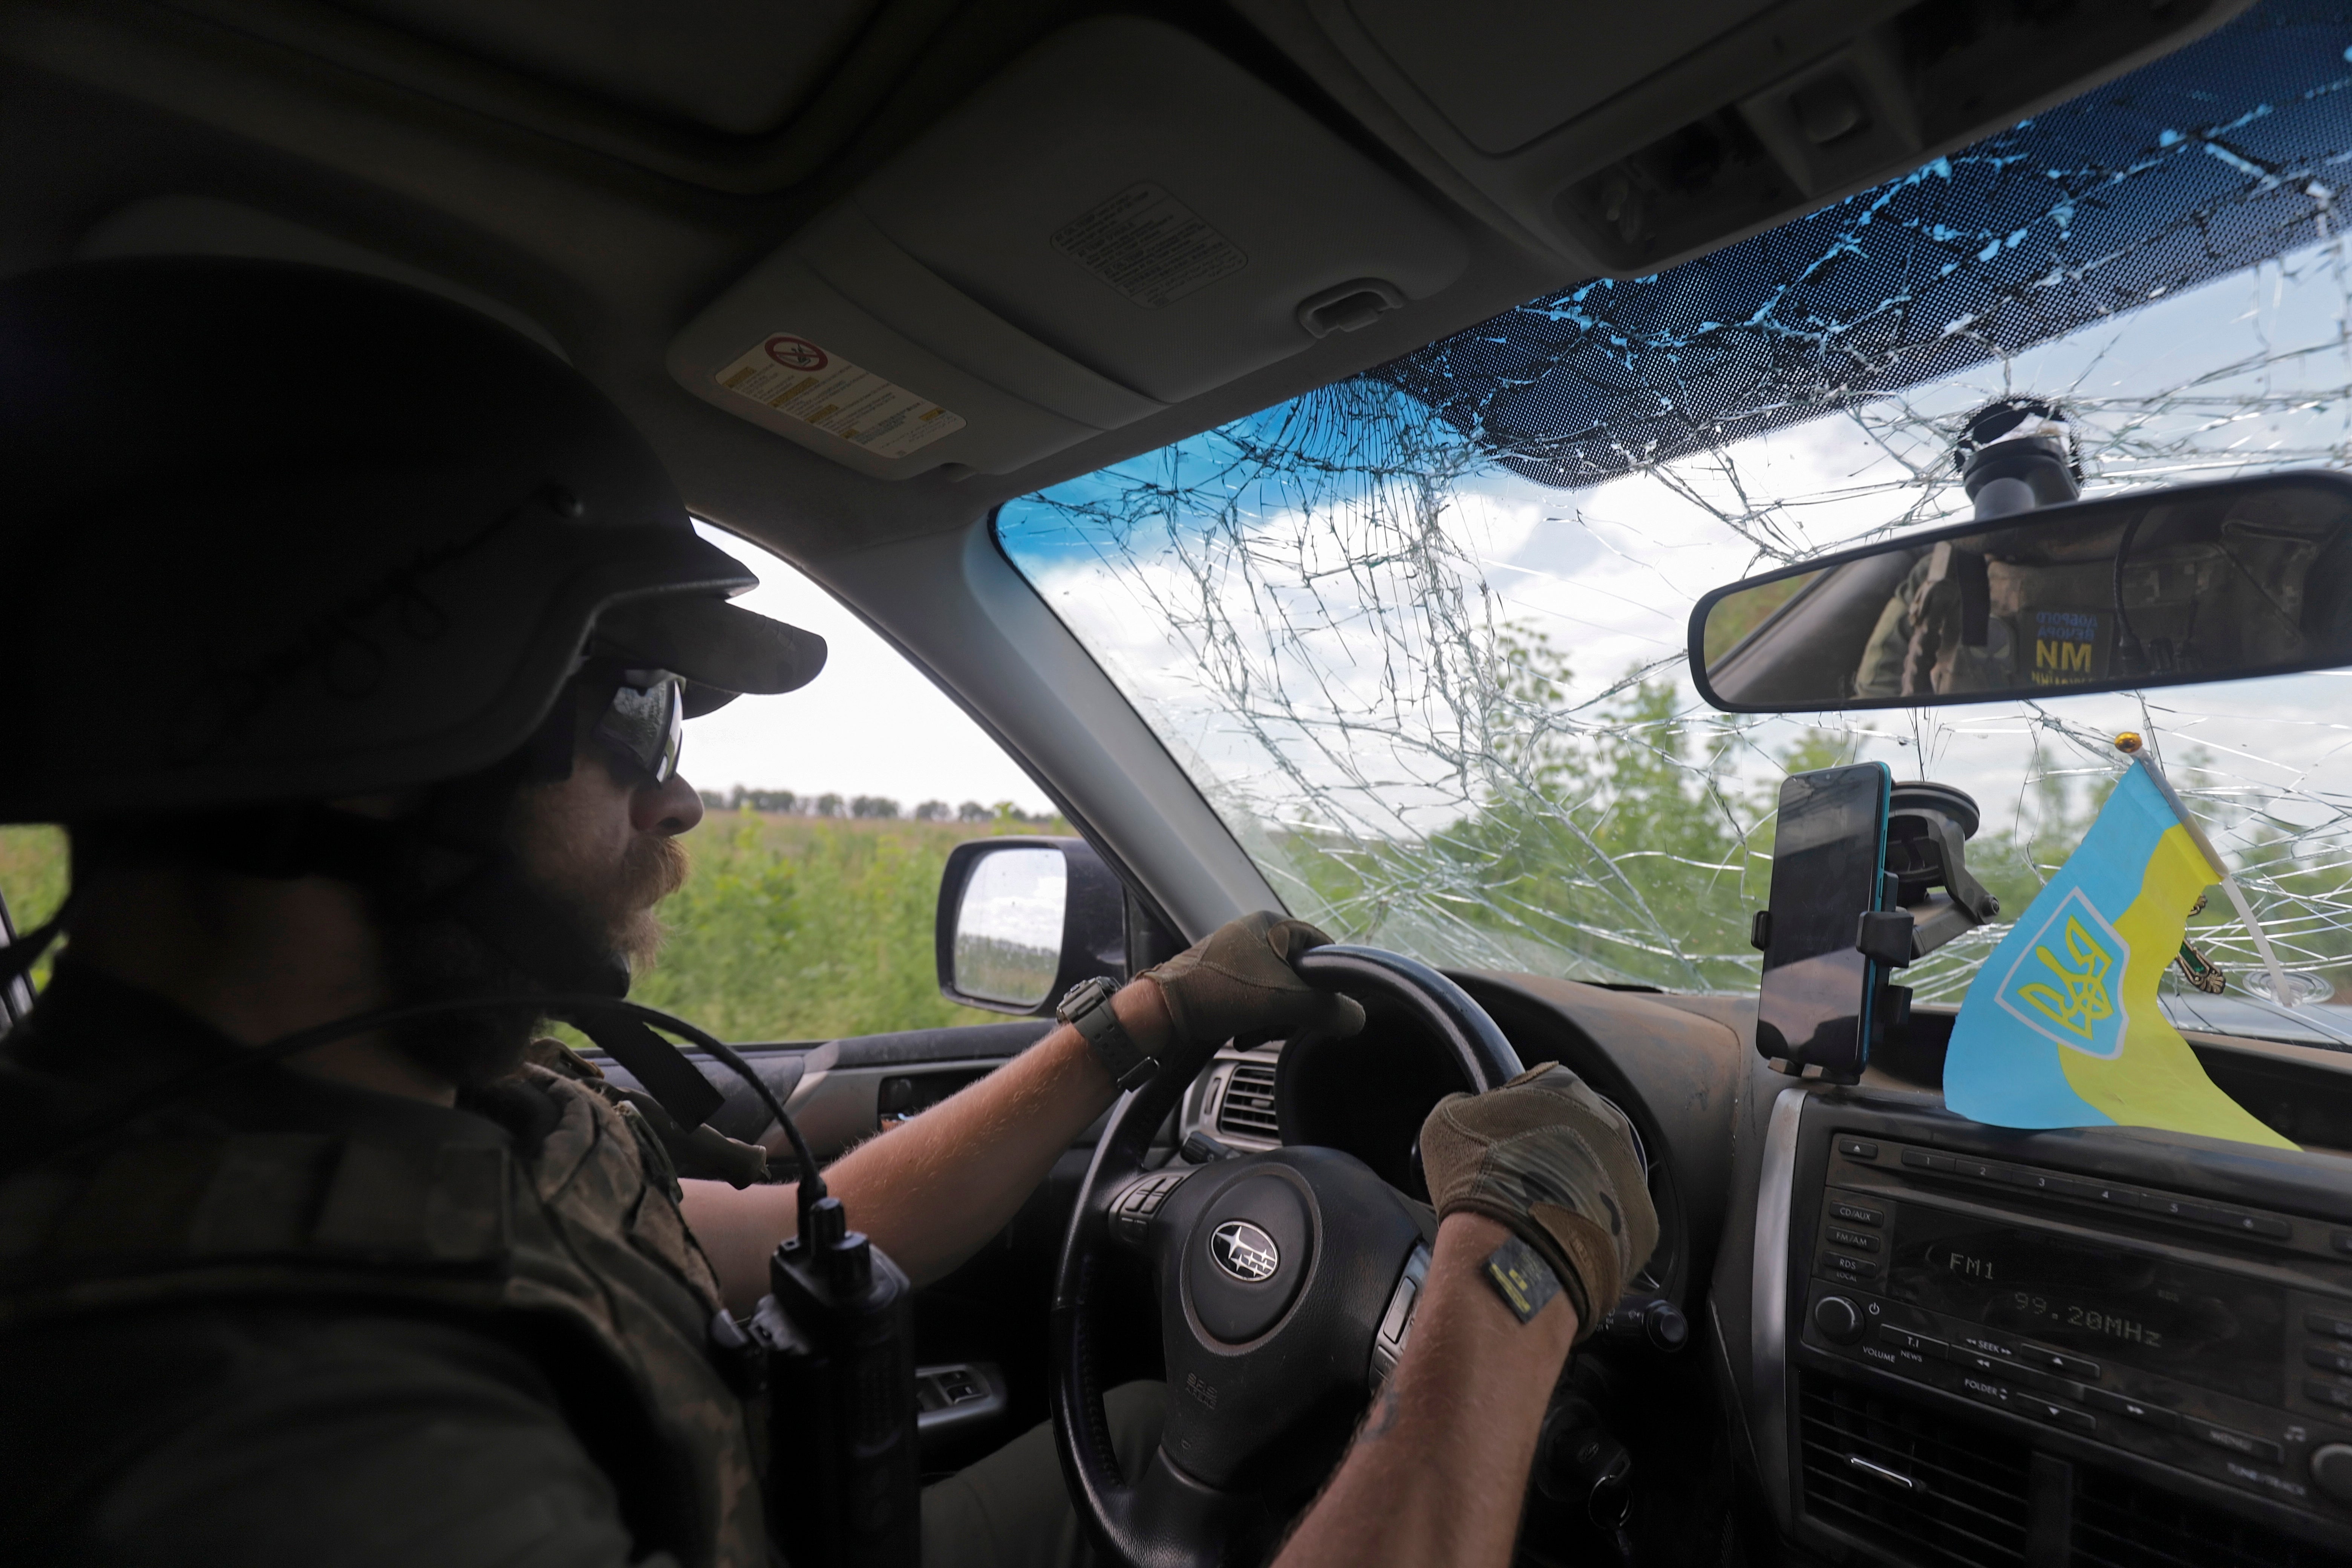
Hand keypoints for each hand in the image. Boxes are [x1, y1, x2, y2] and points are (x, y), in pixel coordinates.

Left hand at [1142, 911, 1366, 1062]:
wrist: (1160, 1013)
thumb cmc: (1220, 993)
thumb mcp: (1284, 1001)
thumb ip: (1327, 1009)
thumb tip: (1357, 1018)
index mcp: (1270, 924)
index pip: (1321, 947)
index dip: (1331, 979)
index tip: (1331, 1006)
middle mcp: (1252, 935)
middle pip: (1300, 976)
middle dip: (1295, 1007)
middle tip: (1285, 1023)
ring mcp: (1234, 958)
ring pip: (1277, 993)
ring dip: (1273, 1019)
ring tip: (1256, 1031)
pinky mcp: (1220, 981)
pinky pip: (1254, 1001)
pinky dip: (1253, 1021)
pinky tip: (1242, 1034)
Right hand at [1417, 1064, 1656, 1337]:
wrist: (1511, 1252)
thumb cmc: (1479, 1181)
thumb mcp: (1445, 1121)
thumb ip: (1462, 1102)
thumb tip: (1467, 1107)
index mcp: (1562, 1085)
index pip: (1537, 1087)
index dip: (1510, 1116)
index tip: (1496, 1141)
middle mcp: (1607, 1120)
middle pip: (1574, 1130)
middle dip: (1548, 1151)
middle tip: (1516, 1179)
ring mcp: (1631, 1171)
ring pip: (1597, 1173)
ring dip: (1572, 1187)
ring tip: (1536, 1213)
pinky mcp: (1642, 1221)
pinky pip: (1615, 1217)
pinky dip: (1591, 1226)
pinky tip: (1559, 1237)